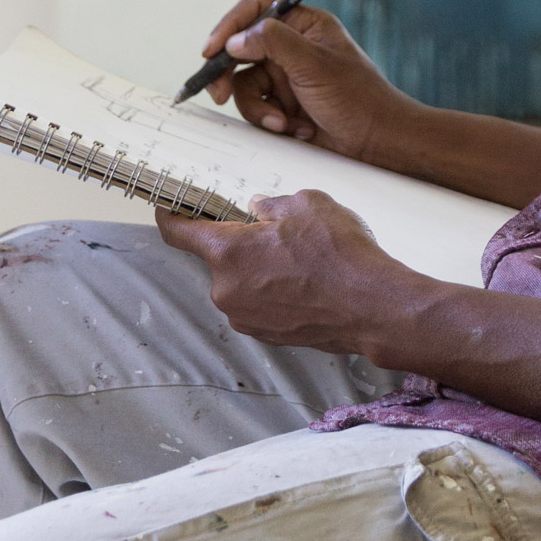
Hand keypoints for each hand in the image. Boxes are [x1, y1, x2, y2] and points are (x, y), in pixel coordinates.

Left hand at [155, 190, 424, 355]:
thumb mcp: (308, 205)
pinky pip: (259, 304)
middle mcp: (226, 290)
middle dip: (242, 244)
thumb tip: (259, 210)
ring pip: (242, 282)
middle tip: (278, 234)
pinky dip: (274, 292)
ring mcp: (245, 317)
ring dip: (260, 269)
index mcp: (227, 253)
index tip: (168, 208)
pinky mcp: (266, 335)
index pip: (179, 233)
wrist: (372, 307)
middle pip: (220, 258)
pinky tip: (308, 284)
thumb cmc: (340, 254)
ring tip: (302, 262)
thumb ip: (273, 204)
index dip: (170, 216)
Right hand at [196, 0, 407, 163]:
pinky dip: (270, 120)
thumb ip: (274, 44)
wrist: (377, 141)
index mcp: (304, 24)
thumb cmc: (358, 97)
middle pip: (240, 49)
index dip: (229, 27)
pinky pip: (257, 107)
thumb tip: (235, 40)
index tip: (211, 49)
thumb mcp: (314, 65)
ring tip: (283, 122)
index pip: (256, 11)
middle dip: (228, 74)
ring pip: (244, 84)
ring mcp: (286, 75)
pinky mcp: (283, 103)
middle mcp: (292, 46)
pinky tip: (295, 129)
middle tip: (219, 94)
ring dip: (258, 108)